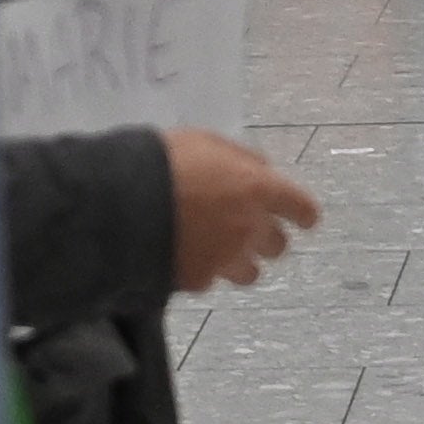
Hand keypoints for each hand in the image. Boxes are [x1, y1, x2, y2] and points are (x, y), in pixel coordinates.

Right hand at [165, 130, 321, 292]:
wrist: (121, 202)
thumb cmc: (166, 161)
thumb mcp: (206, 142)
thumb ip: (241, 159)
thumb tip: (260, 169)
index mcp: (258, 190)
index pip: (302, 209)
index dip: (302, 213)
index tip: (300, 217)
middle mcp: (250, 229)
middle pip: (278, 245)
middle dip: (266, 237)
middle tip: (243, 226)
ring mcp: (226, 260)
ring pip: (250, 272)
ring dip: (239, 260)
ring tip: (214, 247)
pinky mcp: (199, 281)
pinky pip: (210, 278)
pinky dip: (201, 268)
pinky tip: (181, 252)